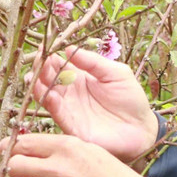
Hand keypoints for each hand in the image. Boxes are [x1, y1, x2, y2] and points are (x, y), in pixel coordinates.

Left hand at [5, 134, 146, 176]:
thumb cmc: (108, 173)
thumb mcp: (85, 148)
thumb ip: (55, 147)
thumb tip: (23, 147)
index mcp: (65, 146)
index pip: (23, 143)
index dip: (8, 148)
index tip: (3, 152)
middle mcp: (57, 167)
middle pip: (15, 165)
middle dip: (15, 169)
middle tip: (24, 173)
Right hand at [28, 47, 158, 163]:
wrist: (141, 128)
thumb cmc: (131, 99)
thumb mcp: (116, 73)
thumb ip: (93, 62)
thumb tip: (69, 49)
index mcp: (79, 78)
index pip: (58, 65)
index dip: (49, 56)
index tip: (44, 47)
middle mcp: (70, 93)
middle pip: (47, 79)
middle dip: (40, 69)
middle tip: (39, 60)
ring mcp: (69, 109)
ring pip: (46, 96)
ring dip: (38, 86)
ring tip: (35, 76)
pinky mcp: (72, 126)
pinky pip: (57, 114)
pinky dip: (51, 104)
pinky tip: (50, 95)